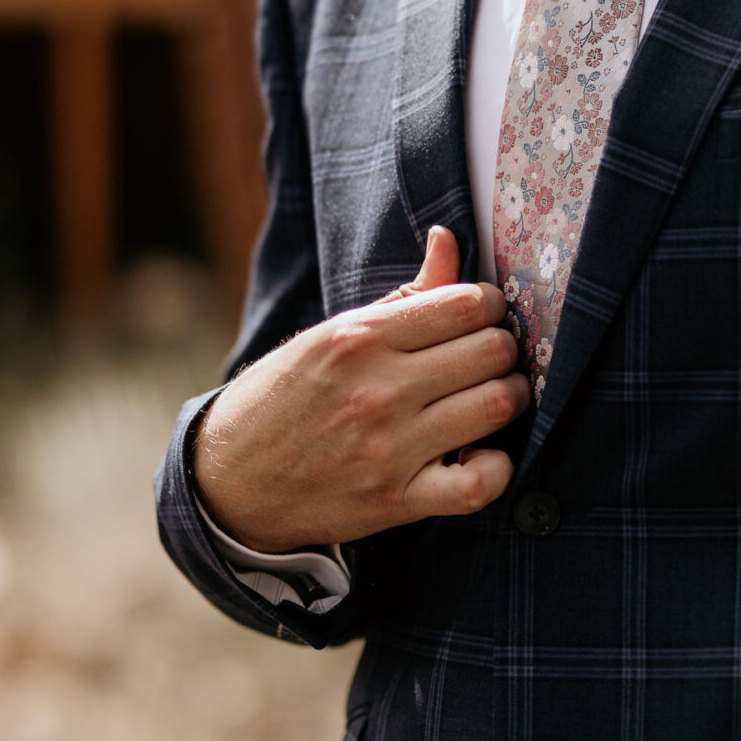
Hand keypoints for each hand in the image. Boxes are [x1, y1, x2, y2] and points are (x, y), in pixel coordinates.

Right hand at [193, 226, 530, 551]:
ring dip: (511, 399)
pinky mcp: (396, 500)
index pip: (466, 304)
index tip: (481, 319)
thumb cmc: (284, 399)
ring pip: (497, 406)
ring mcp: (389, 447)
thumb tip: (448, 240)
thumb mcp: (331, 337)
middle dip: (504, 349)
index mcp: (360, 337)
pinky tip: (483, 454)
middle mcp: (378, 388)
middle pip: (492, 351)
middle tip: (491, 359)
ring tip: (495, 399)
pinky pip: (479, 484)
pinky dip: (497, 468)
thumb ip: (403, 297)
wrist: (229, 482)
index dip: (488, 307)